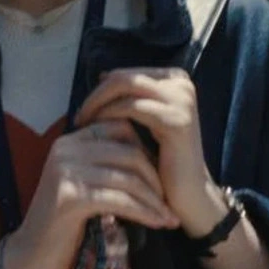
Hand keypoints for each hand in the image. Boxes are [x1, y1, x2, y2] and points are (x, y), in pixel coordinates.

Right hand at [4, 120, 178, 268]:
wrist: (31, 255)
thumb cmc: (63, 223)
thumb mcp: (83, 185)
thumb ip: (104, 166)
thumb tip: (149, 157)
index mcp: (69, 141)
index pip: (120, 128)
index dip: (146, 151)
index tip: (161, 178)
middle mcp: (65, 149)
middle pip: (128, 152)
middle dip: (156, 178)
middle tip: (170, 202)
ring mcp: (66, 171)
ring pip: (128, 177)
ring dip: (154, 200)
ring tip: (169, 217)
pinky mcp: (71, 197)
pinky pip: (120, 200)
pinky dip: (144, 212)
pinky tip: (157, 224)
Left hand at [76, 68, 222, 236]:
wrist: (189, 194)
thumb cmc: (163, 160)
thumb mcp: (146, 121)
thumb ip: (130, 98)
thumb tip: (103, 75)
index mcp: (175, 79)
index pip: (127, 74)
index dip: (102, 89)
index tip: (85, 108)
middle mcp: (182, 84)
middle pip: (125, 77)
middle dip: (97, 95)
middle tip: (79, 116)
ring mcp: (182, 100)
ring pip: (125, 86)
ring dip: (99, 104)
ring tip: (83, 123)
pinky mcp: (176, 120)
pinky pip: (131, 108)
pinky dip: (109, 115)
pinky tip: (97, 132)